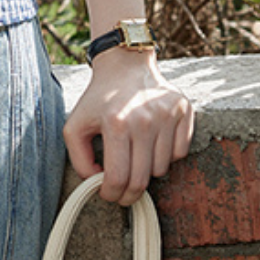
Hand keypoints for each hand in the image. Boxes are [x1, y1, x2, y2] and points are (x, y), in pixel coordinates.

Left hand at [63, 47, 193, 204]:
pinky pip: (180, 153)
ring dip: (147, 170)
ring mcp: (167, 115)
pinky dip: (167, 156)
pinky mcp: (184, 111)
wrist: (125, 65)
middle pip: (141, 179)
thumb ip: (79, 159)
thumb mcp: (75, 124)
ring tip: (135, 155)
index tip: (107, 194)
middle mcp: (145, 120)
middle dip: (129, 194)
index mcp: (116, 123)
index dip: (111, 194)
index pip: (118, 177)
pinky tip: (153, 142)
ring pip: (161, 169)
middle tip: (122, 192)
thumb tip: (96, 182)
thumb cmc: (99, 99)